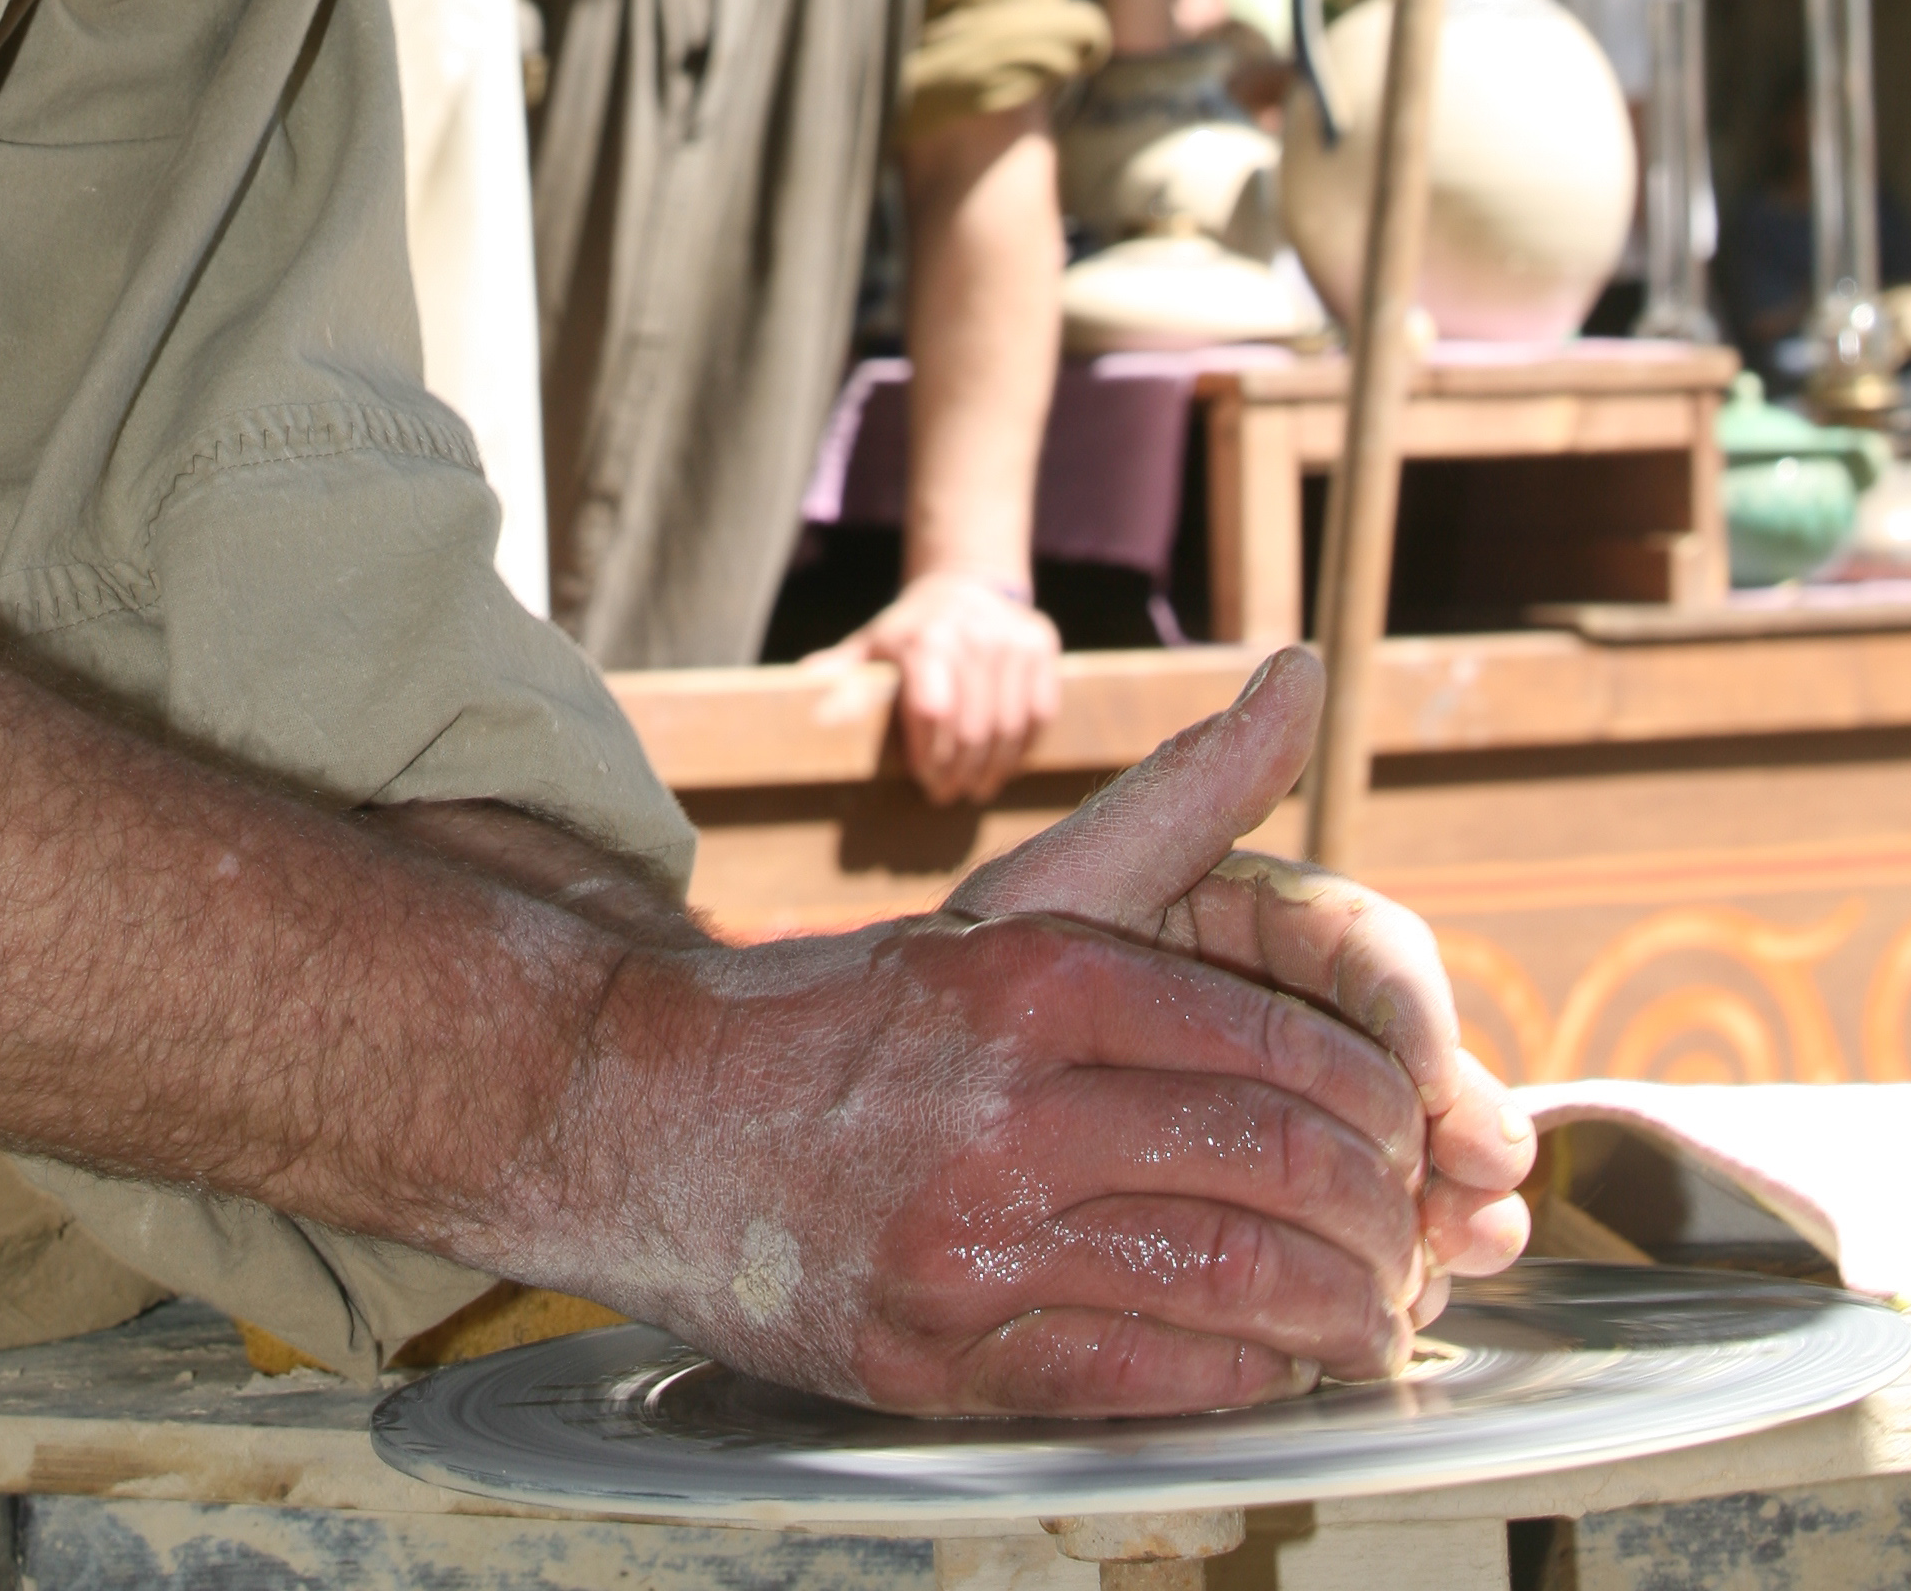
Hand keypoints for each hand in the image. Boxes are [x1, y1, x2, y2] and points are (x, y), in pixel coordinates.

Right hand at [560, 644, 1528, 1416]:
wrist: (638, 1111)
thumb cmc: (852, 1012)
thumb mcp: (1020, 894)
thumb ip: (1184, 792)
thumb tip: (1306, 672)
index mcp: (1036, 978)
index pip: (1281, 1044)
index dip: (1384, 1103)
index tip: (1412, 1128)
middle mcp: (1006, 1102)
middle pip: (1276, 1165)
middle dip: (1379, 1213)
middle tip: (1410, 1231)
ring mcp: (967, 1237)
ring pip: (1229, 1281)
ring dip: (1336, 1311)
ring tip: (1367, 1311)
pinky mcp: (935, 1354)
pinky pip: (1143, 1379)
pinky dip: (1240, 1377)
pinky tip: (1269, 1361)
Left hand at [805, 566, 1061, 801]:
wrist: (965, 585)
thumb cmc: (911, 630)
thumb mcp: (871, 646)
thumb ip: (841, 673)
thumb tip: (801, 687)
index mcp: (925, 638)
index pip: (933, 713)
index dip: (929, 757)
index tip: (924, 784)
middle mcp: (972, 634)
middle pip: (971, 729)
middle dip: (959, 772)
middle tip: (949, 795)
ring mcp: (1012, 639)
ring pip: (1008, 728)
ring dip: (992, 769)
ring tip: (977, 787)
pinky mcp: (1042, 646)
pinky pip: (1040, 713)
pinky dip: (1024, 746)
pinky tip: (1005, 761)